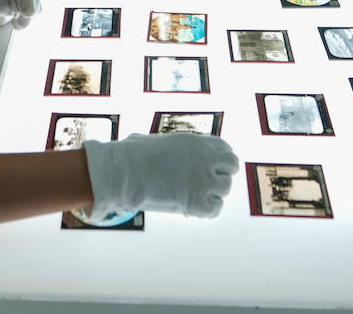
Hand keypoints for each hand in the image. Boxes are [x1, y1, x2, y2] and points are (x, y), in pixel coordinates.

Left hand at [0, 0, 41, 30]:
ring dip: (28, 17)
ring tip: (15, 23)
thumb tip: (21, 11)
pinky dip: (27, 20)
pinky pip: (32, 12)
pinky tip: (16, 23)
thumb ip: (3, 8)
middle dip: (28, 10)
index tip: (28, 12)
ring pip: (34, 4)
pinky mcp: (20, 6)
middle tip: (19, 22)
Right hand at [83, 133, 237, 218]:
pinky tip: (189, 208)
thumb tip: (138, 143)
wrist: (121, 172)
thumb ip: (158, 145)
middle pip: (231, 167)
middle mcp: (205, 157)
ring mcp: (204, 178)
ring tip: (190, 198)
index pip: (225, 148)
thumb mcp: (148, 140)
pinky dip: (205, 211)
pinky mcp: (198, 200)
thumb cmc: (127, 157)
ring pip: (225, 188)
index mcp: (195, 141)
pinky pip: (215, 208)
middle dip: (219, 176)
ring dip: (211, 194)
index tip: (211, 170)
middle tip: (203, 186)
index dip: (220, 161)